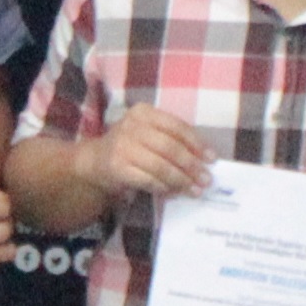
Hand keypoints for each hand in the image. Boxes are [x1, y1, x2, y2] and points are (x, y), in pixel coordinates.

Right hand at [84, 105, 213, 201]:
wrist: (94, 161)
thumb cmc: (129, 146)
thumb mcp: (148, 133)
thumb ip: (172, 139)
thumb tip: (204, 158)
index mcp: (143, 112)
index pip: (176, 126)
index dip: (196, 143)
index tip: (211, 158)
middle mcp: (131, 126)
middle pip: (170, 147)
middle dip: (191, 165)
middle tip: (206, 179)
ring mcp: (122, 147)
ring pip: (161, 165)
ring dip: (181, 180)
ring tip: (195, 189)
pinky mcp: (117, 167)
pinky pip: (148, 179)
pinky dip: (164, 187)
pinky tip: (173, 192)